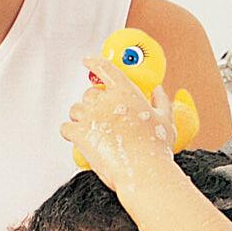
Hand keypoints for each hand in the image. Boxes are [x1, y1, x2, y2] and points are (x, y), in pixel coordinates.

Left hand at [61, 56, 175, 191]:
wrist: (142, 170)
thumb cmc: (155, 147)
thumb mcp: (165, 120)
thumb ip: (161, 102)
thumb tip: (159, 91)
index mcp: (126, 92)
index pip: (106, 70)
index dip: (94, 63)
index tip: (87, 60)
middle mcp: (105, 101)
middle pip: (88, 94)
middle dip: (91, 103)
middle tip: (100, 117)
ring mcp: (90, 117)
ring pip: (75, 110)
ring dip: (80, 118)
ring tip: (92, 131)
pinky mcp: (79, 134)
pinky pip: (65, 128)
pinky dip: (69, 132)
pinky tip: (78, 138)